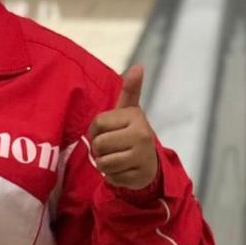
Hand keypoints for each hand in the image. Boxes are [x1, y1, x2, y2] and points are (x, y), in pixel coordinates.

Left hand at [88, 64, 158, 189]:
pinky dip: (112, 177)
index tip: (107, 131)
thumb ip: (131, 90)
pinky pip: (111, 178)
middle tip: (111, 148)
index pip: (97, 123)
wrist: (150, 163)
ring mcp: (142, 157)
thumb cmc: (131, 133)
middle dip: (99, 149)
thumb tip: (138, 66)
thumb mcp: (129, 111)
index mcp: (135, 116)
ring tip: (116, 158)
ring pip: (103, 163)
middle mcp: (142, 135)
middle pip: (99, 144)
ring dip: (104, 164)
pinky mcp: (139, 177)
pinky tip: (124, 170)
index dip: (95, 130)